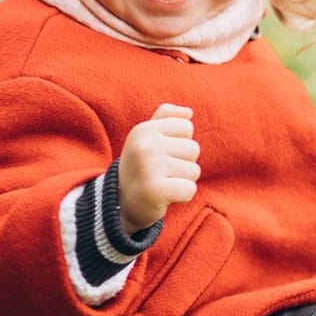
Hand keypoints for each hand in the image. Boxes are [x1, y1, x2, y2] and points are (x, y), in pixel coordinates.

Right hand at [119, 103, 199, 233]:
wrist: (121, 204)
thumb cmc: (141, 167)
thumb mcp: (147, 138)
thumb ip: (166, 118)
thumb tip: (188, 112)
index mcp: (144, 130)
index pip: (186, 127)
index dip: (179, 144)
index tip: (161, 155)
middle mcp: (144, 145)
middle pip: (193, 149)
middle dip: (183, 164)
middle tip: (161, 173)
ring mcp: (148, 167)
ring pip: (194, 171)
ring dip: (182, 181)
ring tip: (162, 183)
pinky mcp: (155, 191)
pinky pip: (190, 189)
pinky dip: (183, 197)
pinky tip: (165, 197)